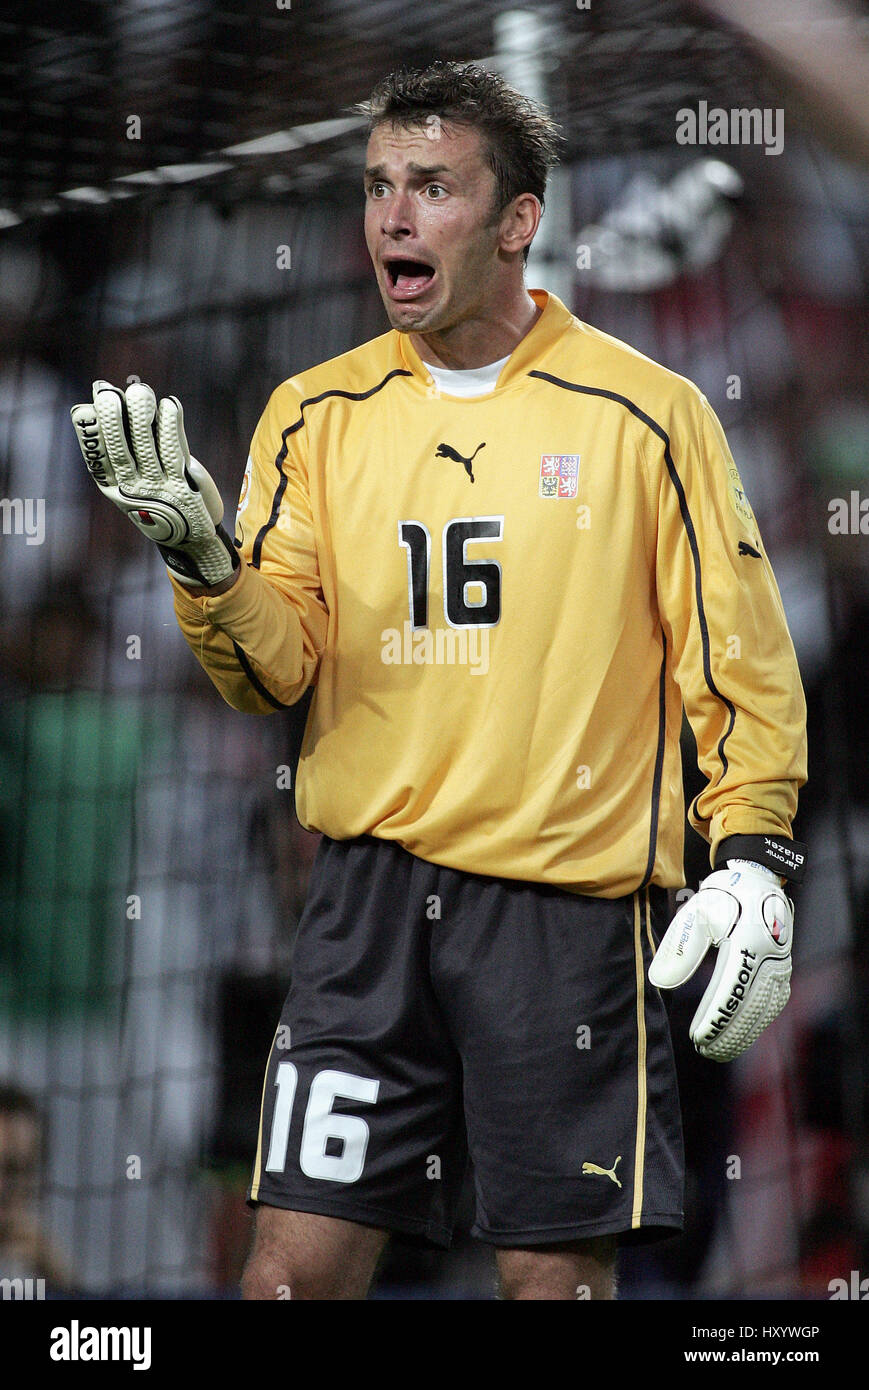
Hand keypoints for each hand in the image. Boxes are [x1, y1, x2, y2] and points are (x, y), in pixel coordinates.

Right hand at [70, 379, 238, 587]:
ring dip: (141, 419)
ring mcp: (157, 489)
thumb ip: (126, 440)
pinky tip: (169, 404)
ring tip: (139, 391)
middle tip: (108, 393)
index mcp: (112, 486)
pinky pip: (174, 453)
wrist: (190, 537)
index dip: (92, 431)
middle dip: (112, 421)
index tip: (90, 404)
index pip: (98, 456)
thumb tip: (106, 393)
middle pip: (119, 452)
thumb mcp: (137, 474)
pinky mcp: (182, 486)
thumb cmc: (159, 497)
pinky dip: (171, 427)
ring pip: (146, 449)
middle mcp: (131, 489)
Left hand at [648, 861, 792, 1061]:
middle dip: (727, 1033)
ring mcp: (780, 963)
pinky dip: (758, 1021)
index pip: (730, 990)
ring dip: (743, 1033)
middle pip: (749, 1006)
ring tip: (721, 1050)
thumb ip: (680, 948)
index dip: (715, 1018)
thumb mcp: (696, 913)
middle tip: (705, 1051)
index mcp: (747, 943)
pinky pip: (773, 1002)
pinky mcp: (783, 967)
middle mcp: (769, 957)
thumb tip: (660, 981)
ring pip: (763, 1009)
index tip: (698, 1037)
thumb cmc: (723, 895)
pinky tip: (743, 1033)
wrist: (760, 879)